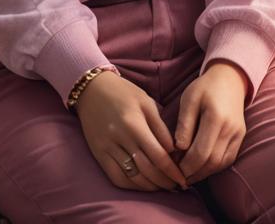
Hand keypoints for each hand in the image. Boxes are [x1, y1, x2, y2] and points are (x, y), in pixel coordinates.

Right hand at [74, 70, 189, 192]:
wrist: (91, 89)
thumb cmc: (123, 92)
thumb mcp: (146, 102)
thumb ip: (160, 127)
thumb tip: (174, 151)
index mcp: (134, 123)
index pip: (158, 155)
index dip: (172, 171)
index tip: (183, 179)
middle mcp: (120, 139)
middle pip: (147, 170)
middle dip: (164, 181)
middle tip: (176, 185)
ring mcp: (107, 148)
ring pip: (132, 177)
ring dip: (150, 186)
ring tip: (162, 186)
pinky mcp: (98, 154)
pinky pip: (116, 177)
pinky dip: (131, 185)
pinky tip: (142, 184)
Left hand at [173, 61, 247, 184]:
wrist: (229, 79)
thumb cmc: (205, 88)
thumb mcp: (189, 99)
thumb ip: (184, 124)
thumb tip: (178, 149)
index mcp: (216, 118)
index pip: (201, 152)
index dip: (187, 166)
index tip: (174, 168)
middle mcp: (231, 129)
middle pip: (212, 162)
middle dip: (194, 172)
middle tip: (179, 176)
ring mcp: (238, 134)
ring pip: (221, 164)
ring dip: (204, 172)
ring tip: (188, 174)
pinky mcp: (240, 137)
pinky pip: (228, 159)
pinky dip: (214, 167)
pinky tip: (202, 167)